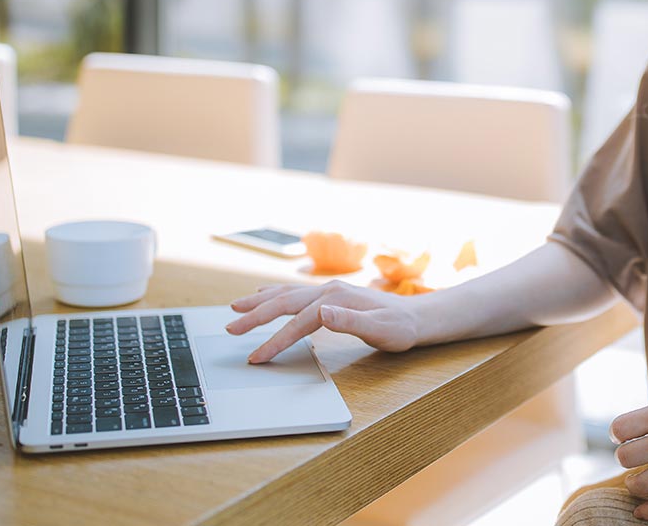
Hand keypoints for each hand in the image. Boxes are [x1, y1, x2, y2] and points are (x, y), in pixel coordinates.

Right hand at [226, 280, 421, 360]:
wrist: (416, 317)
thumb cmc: (400, 328)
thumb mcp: (381, 330)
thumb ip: (351, 321)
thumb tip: (322, 312)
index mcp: (336, 299)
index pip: (298, 322)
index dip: (276, 340)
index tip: (257, 357)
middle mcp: (328, 290)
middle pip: (284, 302)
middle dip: (255, 316)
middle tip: (230, 329)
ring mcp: (328, 290)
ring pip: (285, 294)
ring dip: (259, 302)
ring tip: (235, 308)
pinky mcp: (329, 295)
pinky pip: (294, 293)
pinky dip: (274, 294)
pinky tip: (263, 295)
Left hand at [610, 390, 647, 519]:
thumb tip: (644, 426)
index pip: (619, 428)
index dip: (620, 434)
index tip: (626, 437)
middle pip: (623, 458)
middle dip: (628, 458)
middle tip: (638, 458)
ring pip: (636, 485)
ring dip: (636, 484)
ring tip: (641, 481)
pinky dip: (647, 512)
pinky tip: (642, 512)